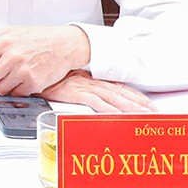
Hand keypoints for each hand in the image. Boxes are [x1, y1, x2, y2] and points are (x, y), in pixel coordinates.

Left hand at [0, 25, 91, 95]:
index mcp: (4, 41)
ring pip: (1, 89)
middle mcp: (13, 55)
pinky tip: (22, 81)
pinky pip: (16, 94)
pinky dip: (16, 91)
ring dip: (2, 88)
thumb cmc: (38, 37)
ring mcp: (23, 70)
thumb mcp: (10, 31)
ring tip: (10, 78)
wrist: (64, 44)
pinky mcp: (33, 82)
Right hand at [38, 71, 154, 113]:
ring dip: (130, 107)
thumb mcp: (66, 82)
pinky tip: (118, 117)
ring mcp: (85, 87)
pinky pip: (96, 103)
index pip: (118, 87)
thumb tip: (88, 98)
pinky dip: (108, 110)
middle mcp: (91, 82)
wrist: (33, 69)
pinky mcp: (76, 93)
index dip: (134, 95)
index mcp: (90, 79)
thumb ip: (79, 89)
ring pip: (113, 98)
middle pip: (120, 93)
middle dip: (138, 103)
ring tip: (143, 116)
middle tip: (153, 112)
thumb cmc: (47, 77)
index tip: (147, 104)